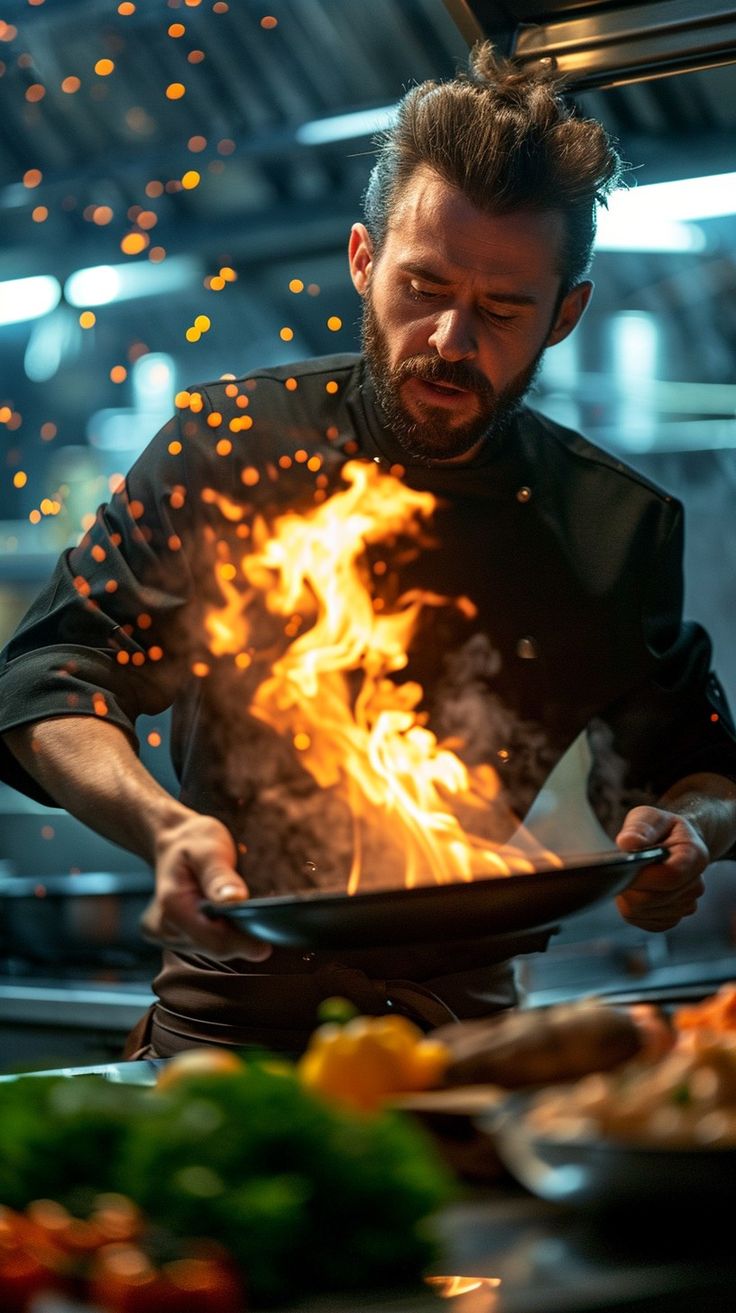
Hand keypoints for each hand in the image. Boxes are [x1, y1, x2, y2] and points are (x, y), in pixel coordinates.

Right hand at [139, 811, 272, 960]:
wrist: (173, 842)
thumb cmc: (193, 841)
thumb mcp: (208, 848)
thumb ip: (218, 875)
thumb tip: (236, 900)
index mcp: (171, 906)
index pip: (214, 941)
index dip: (244, 943)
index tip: (270, 936)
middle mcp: (164, 928)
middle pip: (216, 948)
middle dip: (242, 936)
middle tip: (265, 916)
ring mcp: (168, 936)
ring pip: (214, 948)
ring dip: (234, 934)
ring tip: (246, 911)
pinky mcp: (176, 938)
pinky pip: (209, 943)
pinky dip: (225, 932)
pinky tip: (231, 915)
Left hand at [614, 805, 708, 931]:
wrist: (672, 844)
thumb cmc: (659, 829)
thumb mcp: (649, 817)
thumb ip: (640, 828)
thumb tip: (628, 843)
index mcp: (695, 855)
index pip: (670, 876)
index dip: (642, 876)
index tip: (622, 868)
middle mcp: (695, 885)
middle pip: (654, 899)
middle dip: (630, 887)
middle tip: (621, 870)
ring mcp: (685, 905)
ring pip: (645, 912)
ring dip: (629, 897)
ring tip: (631, 877)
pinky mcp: (672, 918)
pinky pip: (644, 921)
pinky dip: (634, 909)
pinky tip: (636, 890)